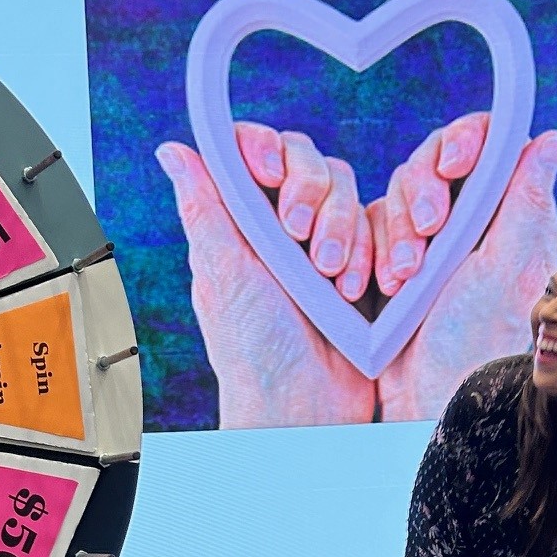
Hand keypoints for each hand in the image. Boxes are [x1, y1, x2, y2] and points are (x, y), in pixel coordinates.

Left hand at [156, 127, 373, 427]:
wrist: (308, 406)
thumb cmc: (255, 352)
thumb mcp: (223, 274)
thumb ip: (204, 207)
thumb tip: (172, 149)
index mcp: (242, 224)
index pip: (256, 153)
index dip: (268, 150)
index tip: (272, 175)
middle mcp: (283, 228)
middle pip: (311, 162)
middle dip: (315, 197)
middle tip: (302, 242)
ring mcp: (327, 243)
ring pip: (350, 191)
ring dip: (346, 231)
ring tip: (334, 282)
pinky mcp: (367, 262)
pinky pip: (383, 225)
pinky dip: (378, 249)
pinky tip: (365, 287)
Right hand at [377, 121, 556, 421]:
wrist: (428, 394)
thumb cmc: (475, 340)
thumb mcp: (503, 267)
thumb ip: (525, 200)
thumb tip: (552, 138)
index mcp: (506, 213)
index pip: (486, 144)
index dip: (463, 142)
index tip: (451, 167)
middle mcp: (468, 220)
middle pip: (431, 161)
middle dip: (418, 193)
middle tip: (426, 233)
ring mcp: (428, 241)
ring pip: (395, 193)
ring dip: (394, 231)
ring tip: (403, 280)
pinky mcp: (390, 259)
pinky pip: (367, 227)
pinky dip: (368, 251)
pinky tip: (378, 286)